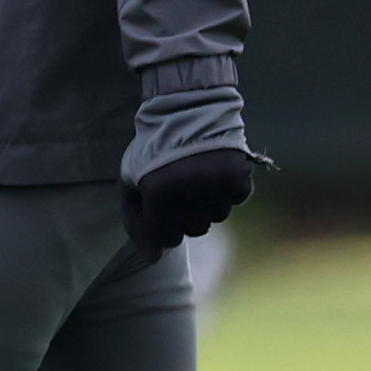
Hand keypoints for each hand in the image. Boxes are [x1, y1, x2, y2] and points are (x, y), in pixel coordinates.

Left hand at [122, 144, 251, 255]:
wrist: (186, 112)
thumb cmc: (152, 151)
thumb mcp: (130, 182)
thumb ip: (136, 222)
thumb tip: (153, 258)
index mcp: (159, 192)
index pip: (167, 238)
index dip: (162, 225)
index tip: (160, 204)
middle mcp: (190, 191)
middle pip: (195, 230)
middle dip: (185, 215)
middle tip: (179, 187)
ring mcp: (217, 184)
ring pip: (217, 216)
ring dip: (207, 202)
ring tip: (196, 174)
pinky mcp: (240, 176)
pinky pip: (236, 199)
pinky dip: (227, 189)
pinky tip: (214, 169)